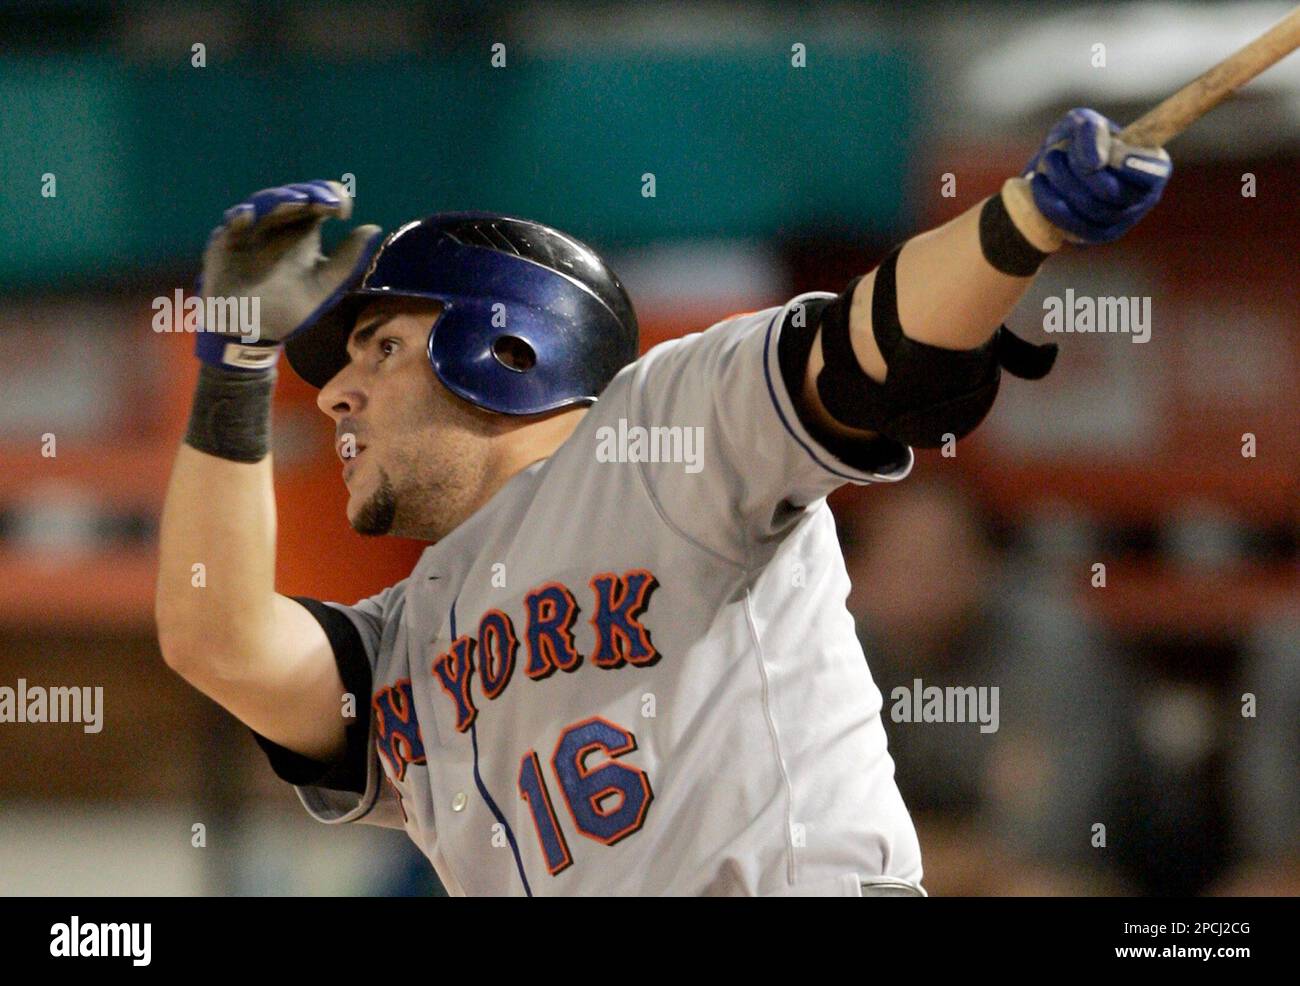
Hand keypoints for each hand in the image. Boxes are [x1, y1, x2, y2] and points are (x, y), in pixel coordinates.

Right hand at [198, 180, 382, 346]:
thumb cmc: (289, 309)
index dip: (331, 197)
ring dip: (279, 200)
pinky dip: (239, 217)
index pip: (318, 202)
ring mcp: (251, 230)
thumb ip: (348, 260)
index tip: (342, 209)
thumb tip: (374, 229)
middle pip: (294, 197)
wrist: (254, 334)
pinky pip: (231, 224)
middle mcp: (278, 225)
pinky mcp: (226, 241)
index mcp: (303, 232)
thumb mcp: (324, 287)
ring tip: (297, 201)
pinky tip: (248, 216)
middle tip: (324, 200)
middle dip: (309, 194)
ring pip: (264, 204)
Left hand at [1023, 108, 1171, 244]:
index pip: (1153, 172)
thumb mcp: (1081, 123)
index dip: (1125, 161)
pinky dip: (1050, 202)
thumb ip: (1090, 130)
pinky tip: (1039, 182)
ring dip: (1060, 180)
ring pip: (1090, 208)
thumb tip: (1094, 164)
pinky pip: (1074, 225)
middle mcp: (1144, 197)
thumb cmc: (1075, 142)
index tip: (1102, 149)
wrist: (1050, 172)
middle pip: (1112, 192)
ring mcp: (1122, 221)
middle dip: (1076, 169)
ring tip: (1047, 160)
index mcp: (1154, 165)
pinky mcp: (1096, 236)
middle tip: (1055, 152)